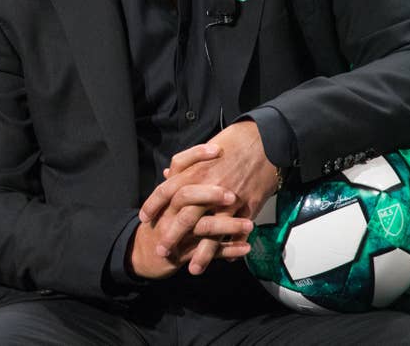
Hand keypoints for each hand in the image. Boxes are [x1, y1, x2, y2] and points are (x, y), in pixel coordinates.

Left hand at [139, 121, 280, 273]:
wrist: (264, 141)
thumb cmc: (233, 142)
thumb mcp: (205, 149)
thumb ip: (185, 165)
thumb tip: (168, 174)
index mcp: (196, 170)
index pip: (167, 190)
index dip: (154, 205)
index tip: (145, 218)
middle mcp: (209, 187)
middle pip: (185, 216)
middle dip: (172, 235)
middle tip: (162, 250)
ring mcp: (229, 199)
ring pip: (211, 231)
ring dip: (201, 253)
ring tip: (193, 269)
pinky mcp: (248, 206)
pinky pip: (237, 232)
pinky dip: (231, 247)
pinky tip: (226, 260)